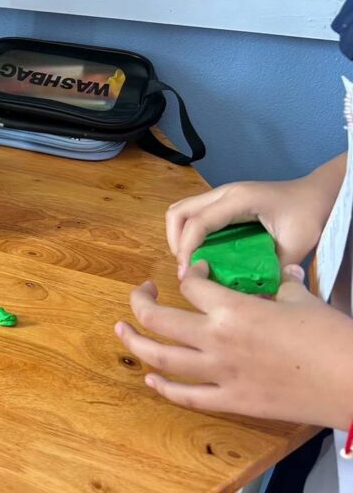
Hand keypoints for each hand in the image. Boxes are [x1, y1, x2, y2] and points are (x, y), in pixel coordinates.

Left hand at [115, 261, 352, 429]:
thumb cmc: (332, 337)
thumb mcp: (303, 300)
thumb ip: (282, 285)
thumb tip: (282, 274)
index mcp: (233, 308)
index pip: (190, 284)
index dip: (189, 273)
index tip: (194, 271)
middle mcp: (216, 339)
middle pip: (157, 319)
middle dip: (139, 303)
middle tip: (139, 294)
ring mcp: (219, 373)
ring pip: (160, 358)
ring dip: (135, 343)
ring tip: (122, 331)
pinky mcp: (230, 400)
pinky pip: (186, 396)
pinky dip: (163, 388)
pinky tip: (150, 379)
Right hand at [166, 156, 344, 275]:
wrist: (317, 195)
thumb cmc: (308, 215)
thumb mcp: (296, 245)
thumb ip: (274, 271)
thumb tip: (254, 299)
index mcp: (238, 200)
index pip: (198, 223)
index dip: (186, 250)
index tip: (187, 275)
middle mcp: (223, 193)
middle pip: (178, 212)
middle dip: (175, 242)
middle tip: (187, 269)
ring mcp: (221, 195)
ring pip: (181, 211)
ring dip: (178, 236)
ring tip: (191, 262)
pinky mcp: (222, 202)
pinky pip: (193, 214)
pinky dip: (188, 233)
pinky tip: (202, 252)